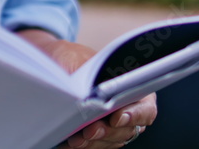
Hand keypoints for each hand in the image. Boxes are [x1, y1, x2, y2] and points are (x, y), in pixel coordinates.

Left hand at [16, 30, 157, 147]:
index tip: (116, 118)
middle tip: (90, 130)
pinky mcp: (96, 135)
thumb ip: (87, 75)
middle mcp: (128, 109)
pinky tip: (68, 142)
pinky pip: (94, 145)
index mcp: (133, 87)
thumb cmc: (71, 58)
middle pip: (127, 129)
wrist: (53, 66)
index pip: (145, 107)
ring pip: (110, 141)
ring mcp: (113, 125)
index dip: (134, 115)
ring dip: (93, 142)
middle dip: (107, 132)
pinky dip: (83, 146)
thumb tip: (86, 92)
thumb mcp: (77, 59)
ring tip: (76, 140)